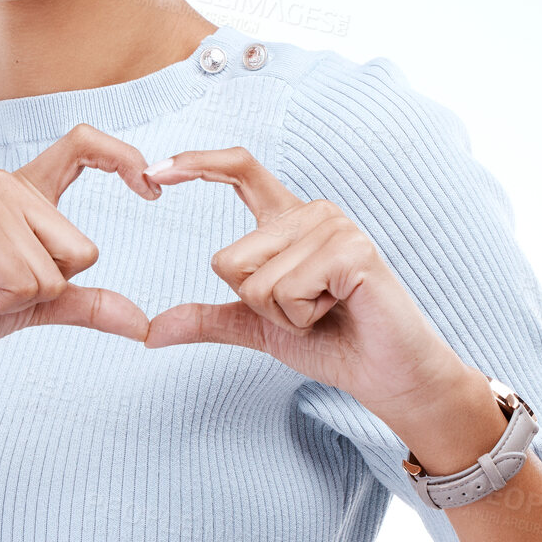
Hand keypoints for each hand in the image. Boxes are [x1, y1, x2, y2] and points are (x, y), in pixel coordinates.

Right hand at [0, 124, 159, 382]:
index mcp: (25, 192)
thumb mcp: (35, 304)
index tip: (153, 187)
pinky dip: (2, 301)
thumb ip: (86, 304)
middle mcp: (6, 184)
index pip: (82, 145)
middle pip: (84, 248)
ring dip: (21, 297)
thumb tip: (143, 324)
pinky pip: (28, 280)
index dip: (123, 157)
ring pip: (58, 269)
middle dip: (49, 288)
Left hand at [141, 146, 474, 426]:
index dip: (196, 164)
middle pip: (228, 260)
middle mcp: (312, 212)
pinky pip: (285, 291)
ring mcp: (334, 226)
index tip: (154, 172)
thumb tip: (149, 330)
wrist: (391, 377)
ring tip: (327, 311)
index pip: (239, 170)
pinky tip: (340, 310)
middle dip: (256, 305)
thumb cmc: (334, 343)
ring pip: (255, 281)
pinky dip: (303, 317)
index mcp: (288, 221)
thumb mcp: (258, 328)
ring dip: (283, 315)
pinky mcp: (352, 250)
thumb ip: (208, 318)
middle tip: (307, 311)